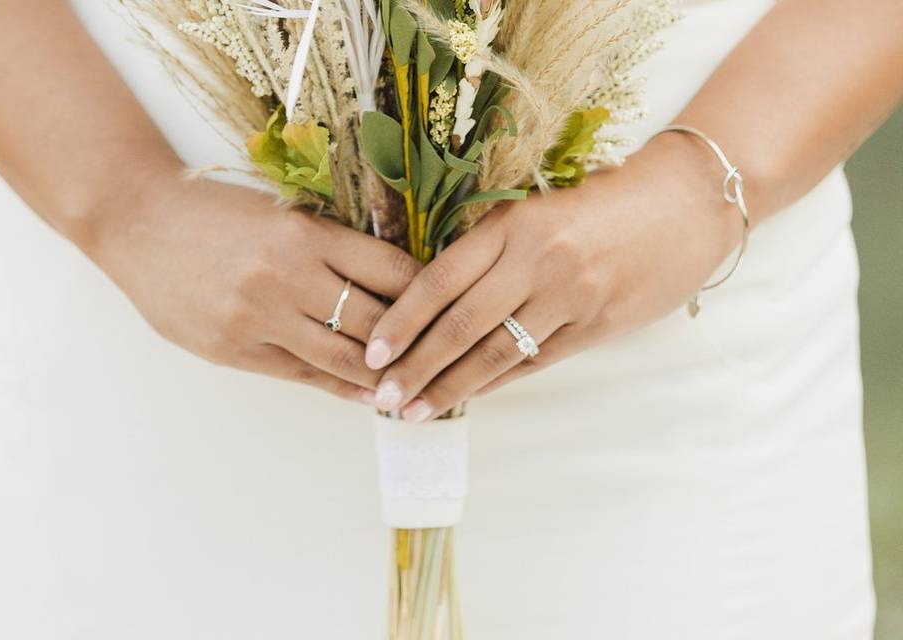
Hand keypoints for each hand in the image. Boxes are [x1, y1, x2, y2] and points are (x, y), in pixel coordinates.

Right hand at [86, 171, 419, 402]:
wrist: (135, 219)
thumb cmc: (214, 211)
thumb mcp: (279, 213)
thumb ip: (329, 248)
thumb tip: (387, 283)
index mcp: (305, 232)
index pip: (391, 269)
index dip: (429, 293)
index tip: (451, 307)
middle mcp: (286, 275)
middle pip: (376, 320)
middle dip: (418, 343)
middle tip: (449, 357)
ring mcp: (258, 316)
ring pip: (344, 357)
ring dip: (385, 376)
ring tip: (417, 387)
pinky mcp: (234, 348)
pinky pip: (303, 375)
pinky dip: (342, 386)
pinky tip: (368, 395)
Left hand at [363, 135, 743, 420]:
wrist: (688, 202)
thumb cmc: (605, 200)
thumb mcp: (540, 209)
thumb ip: (493, 250)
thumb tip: (436, 300)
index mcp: (514, 224)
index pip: (440, 279)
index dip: (402, 321)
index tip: (374, 352)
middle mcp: (537, 261)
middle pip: (460, 325)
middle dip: (415, 366)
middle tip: (382, 396)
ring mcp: (570, 297)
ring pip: (494, 353)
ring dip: (450, 387)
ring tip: (414, 411)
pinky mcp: (598, 326)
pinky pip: (535, 361)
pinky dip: (497, 383)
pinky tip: (469, 397)